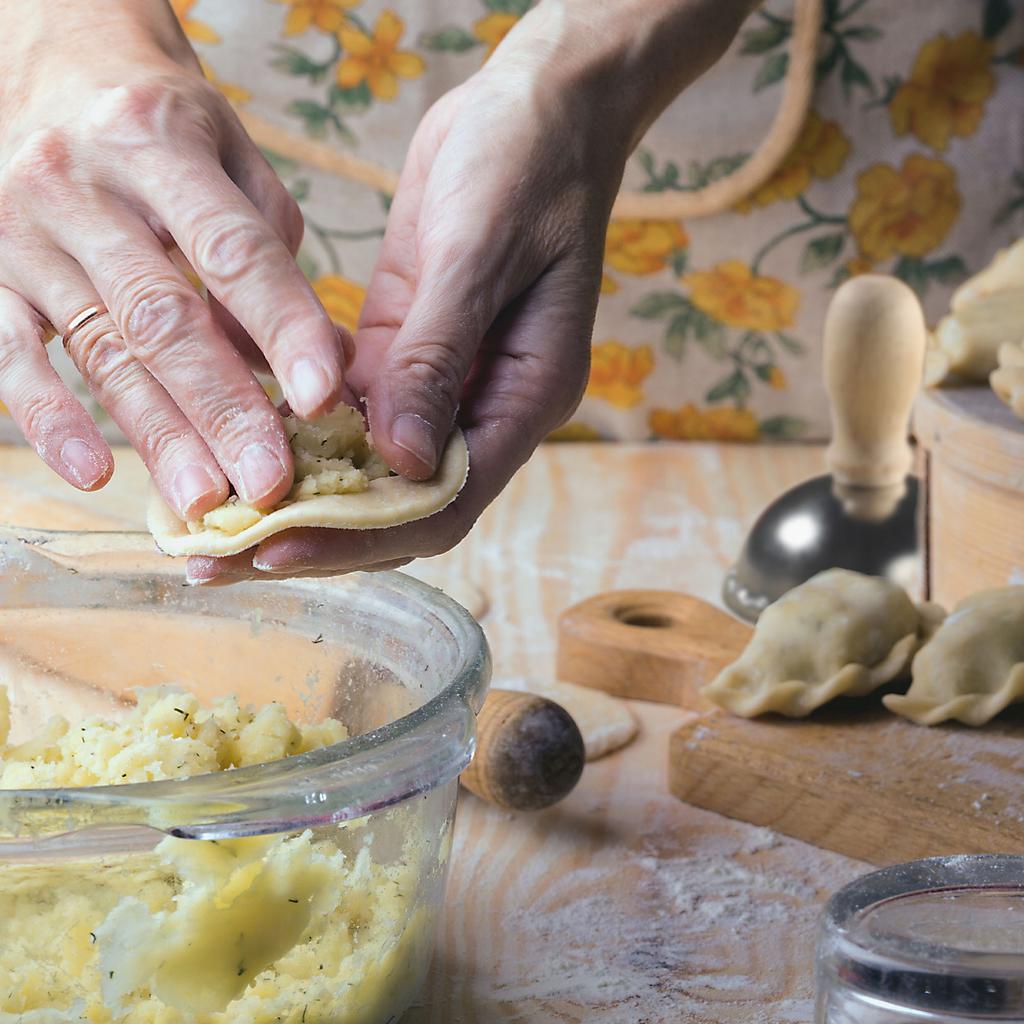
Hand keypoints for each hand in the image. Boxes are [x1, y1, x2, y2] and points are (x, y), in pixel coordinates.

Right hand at [0, 0, 350, 517]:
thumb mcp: (233, 158)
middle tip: (270, 480)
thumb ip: (273, 252)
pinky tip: (96, 473)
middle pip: (161, 315)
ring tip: (205, 499)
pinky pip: (12, 356)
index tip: (323, 398)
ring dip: (156, 432)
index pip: (232, 250)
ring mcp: (23, 233)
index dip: (281, 327)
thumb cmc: (167, 131)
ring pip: (98, 348)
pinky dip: (52, 417)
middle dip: (222, 406)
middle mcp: (80, 186)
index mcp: (157, 144)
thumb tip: (323, 363)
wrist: (55, 71)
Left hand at [189, 14, 631, 582]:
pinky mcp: (404, 350)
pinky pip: (352, 412)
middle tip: (221, 556)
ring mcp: (442, 383)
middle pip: (399, 504)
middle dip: (315, 536)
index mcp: (525, 399)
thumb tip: (399, 459)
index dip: (362, 535)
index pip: (444, 500)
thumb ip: (440, 355)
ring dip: (298, 493)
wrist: (539, 109)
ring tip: (217, 517)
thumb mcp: (481, 253)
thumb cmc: (529, 167)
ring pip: (369, 467)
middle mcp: (483, 408)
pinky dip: (301, 433)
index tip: (279, 547)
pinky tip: (241, 441)